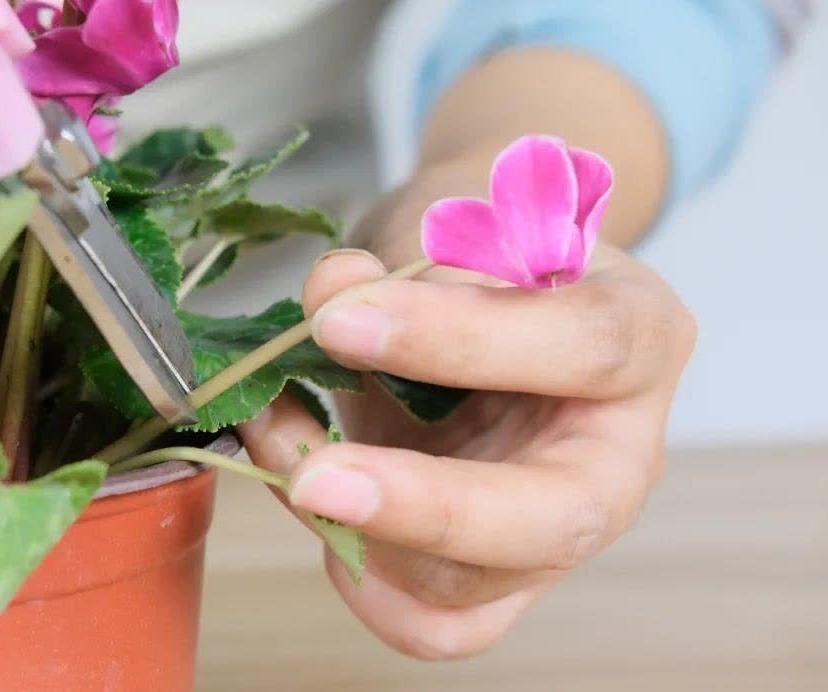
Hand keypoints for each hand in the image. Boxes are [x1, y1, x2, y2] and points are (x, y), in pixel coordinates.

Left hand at [239, 243, 695, 659]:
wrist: (496, 291)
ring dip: (347, 525)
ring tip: (277, 441)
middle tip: (311, 473)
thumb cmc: (488, 253)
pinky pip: (440, 625)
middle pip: (552, 518)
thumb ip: (397, 261)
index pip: (581, 349)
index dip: (455, 338)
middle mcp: (618, 451)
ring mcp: (561, 525)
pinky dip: (362, 580)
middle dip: (420, 506)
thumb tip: (332, 296)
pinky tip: (318, 509)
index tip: (339, 320)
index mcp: (640, 337)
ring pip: (470, 584)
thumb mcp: (458, 228)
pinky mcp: (504, 575)